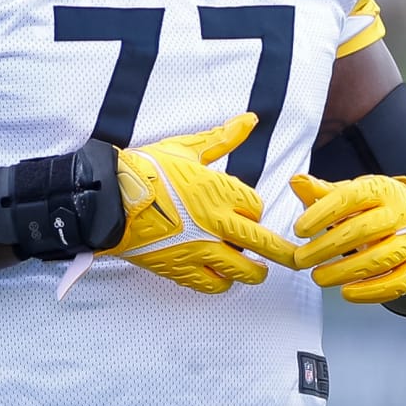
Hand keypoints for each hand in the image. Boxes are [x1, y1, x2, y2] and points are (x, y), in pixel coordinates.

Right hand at [58, 113, 295, 296]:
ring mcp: (200, 250)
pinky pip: (214, 285)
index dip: (253, 210)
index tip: (245, 211)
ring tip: (255, 269)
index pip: (257, 208)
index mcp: (219, 192)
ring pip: (244, 271)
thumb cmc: (146, 171)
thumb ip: (223, 138)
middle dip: (283, 253)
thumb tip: (250, 119)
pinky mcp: (182, 270)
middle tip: (295, 259)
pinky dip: (223, 283)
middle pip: (264, 244)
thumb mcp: (187, 150)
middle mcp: (216, 224)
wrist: (110, 199)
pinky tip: (223, 275)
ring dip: (254, 271)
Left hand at [288, 173, 405, 303]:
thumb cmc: (379, 208)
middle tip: (302, 259)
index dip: (321, 214)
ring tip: (319, 276)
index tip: (299, 229)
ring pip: (378, 260)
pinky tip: (346, 291)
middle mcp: (401, 214)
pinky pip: (395, 284)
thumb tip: (297, 182)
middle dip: (326, 248)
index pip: (349, 198)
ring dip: (343, 272)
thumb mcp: (353, 193)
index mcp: (382, 190)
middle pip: (362, 231)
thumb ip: (322, 191)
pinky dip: (368, 291)